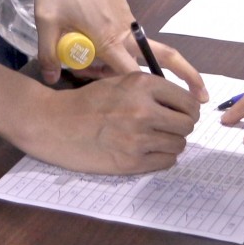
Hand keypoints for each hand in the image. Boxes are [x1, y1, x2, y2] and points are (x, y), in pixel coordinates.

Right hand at [21, 71, 200, 173]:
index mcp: (142, 84)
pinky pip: (166, 162)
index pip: (187, 101)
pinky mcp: (131, 162)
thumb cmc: (87, 101)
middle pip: (187, 124)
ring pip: (179, 145)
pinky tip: (148, 151)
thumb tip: (183, 104)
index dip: (188, 109)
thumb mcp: (119, 82)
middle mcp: (144, 110)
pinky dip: (162, 158)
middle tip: (168, 128)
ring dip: (171, 143)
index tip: (181, 113)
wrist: (55, 123)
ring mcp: (138, 138)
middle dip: (181, 126)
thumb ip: (150, 89)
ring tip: (155, 140)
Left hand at [34, 0, 207, 99]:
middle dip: (186, 75)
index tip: (164, 109)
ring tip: (137, 83)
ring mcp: (127, 23)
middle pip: (163, 57)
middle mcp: (125, 34)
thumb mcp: (47, 20)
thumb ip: (49, 52)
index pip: (134, 75)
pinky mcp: (122, 15)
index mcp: (109, 39)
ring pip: (144, 51)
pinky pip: (129, 41)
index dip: (147, 94)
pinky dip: (126, 54)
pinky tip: (102, 62)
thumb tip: (51, 78)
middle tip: (201, 97)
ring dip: (150, 67)